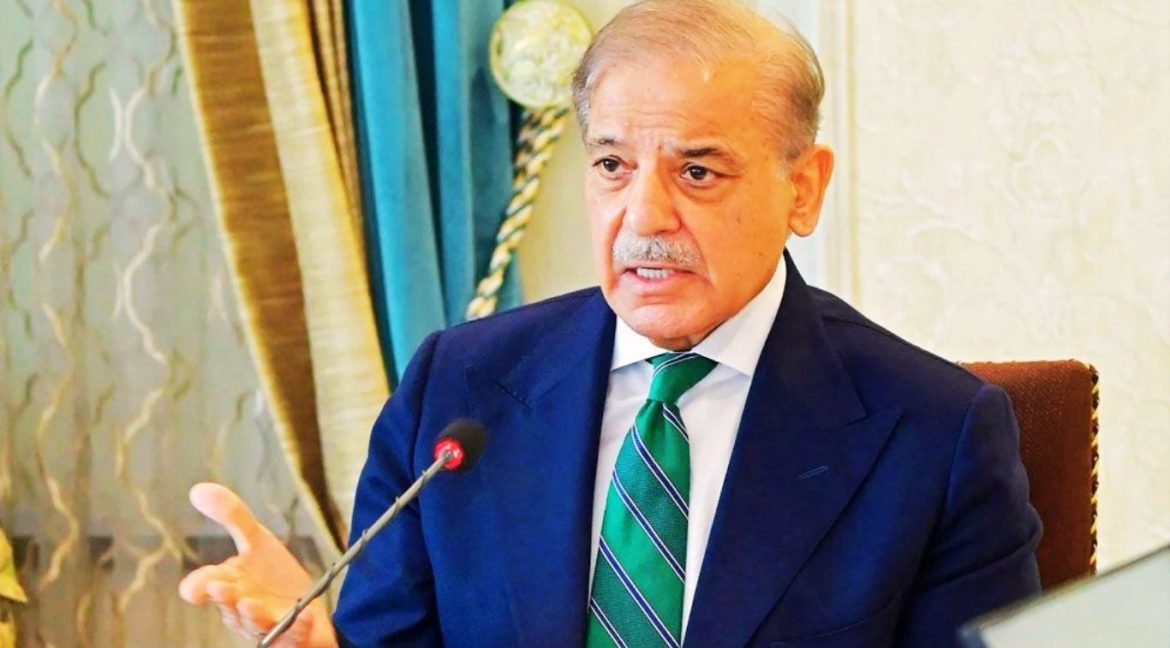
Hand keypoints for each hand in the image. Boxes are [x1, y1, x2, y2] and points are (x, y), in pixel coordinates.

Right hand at [178, 483, 337, 647]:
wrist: (308, 607)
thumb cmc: (272, 578)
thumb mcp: (257, 541)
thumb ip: (232, 516)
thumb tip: (198, 489)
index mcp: (230, 585)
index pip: (207, 585)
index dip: (199, 585)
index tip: (193, 586)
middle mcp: (242, 609)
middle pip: (229, 605)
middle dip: (225, 597)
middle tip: (219, 587)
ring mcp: (266, 625)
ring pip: (256, 624)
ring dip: (252, 614)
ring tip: (249, 603)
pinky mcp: (293, 636)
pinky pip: (294, 634)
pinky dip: (297, 626)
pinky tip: (304, 617)